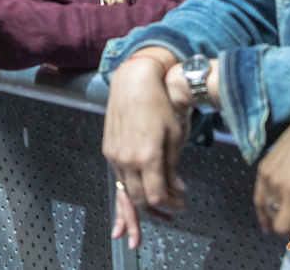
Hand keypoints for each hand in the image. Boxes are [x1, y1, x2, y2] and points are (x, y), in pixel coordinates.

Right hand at [103, 52, 189, 216]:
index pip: (156, 197)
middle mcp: (127, 160)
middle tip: (173, 204)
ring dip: (143, 198)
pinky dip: (132, 185)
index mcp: (147, 157)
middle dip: (157, 207)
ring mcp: (114, 155)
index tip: (181, 204)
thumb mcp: (175, 135)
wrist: (133, 83)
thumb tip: (176, 188)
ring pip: (127, 190)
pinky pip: (120, 176)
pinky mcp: (108, 150)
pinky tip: (144, 182)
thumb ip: (173, 166)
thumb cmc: (159, 104)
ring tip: (159, 198)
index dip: (170, 206)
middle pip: (139, 199)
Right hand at [254, 99, 289, 234]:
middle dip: (287, 227)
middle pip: (275, 218)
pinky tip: (268, 215)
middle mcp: (275, 184)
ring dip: (276, 216)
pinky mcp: (262, 167)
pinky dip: (264, 207)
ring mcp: (266, 174)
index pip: (284, 227)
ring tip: (286, 220)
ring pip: (267, 207)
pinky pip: (259, 194)